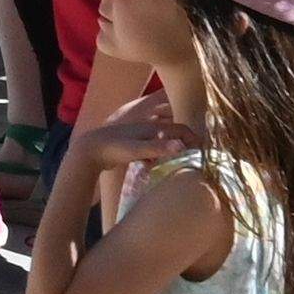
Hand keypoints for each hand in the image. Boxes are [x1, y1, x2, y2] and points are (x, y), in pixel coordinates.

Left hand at [75, 85, 202, 167]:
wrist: (88, 151)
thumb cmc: (113, 148)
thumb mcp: (137, 149)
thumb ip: (158, 147)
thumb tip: (182, 145)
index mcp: (152, 127)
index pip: (181, 129)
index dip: (194, 139)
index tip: (205, 153)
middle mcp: (148, 128)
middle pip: (174, 134)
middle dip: (186, 143)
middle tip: (197, 159)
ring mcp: (141, 136)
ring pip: (164, 141)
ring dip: (173, 149)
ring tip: (182, 163)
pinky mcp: (134, 146)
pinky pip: (153, 149)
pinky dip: (159, 155)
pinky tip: (158, 166)